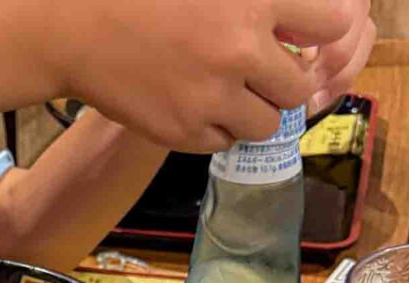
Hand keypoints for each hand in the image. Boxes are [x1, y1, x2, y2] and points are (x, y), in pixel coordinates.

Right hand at [47, 0, 363, 151]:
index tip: (303, 36)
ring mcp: (212, 98)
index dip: (321, 32)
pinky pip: (225, 142)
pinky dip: (216, 127)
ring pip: (265, 124)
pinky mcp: (186, 133)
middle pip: (297, 87)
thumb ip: (262, 1)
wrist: (75, 27)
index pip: (332, 25)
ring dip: (251, 109)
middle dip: (279, 79)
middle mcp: (239, 51)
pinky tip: (191, 100)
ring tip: (222, 88)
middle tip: (253, 68)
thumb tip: (300, 27)